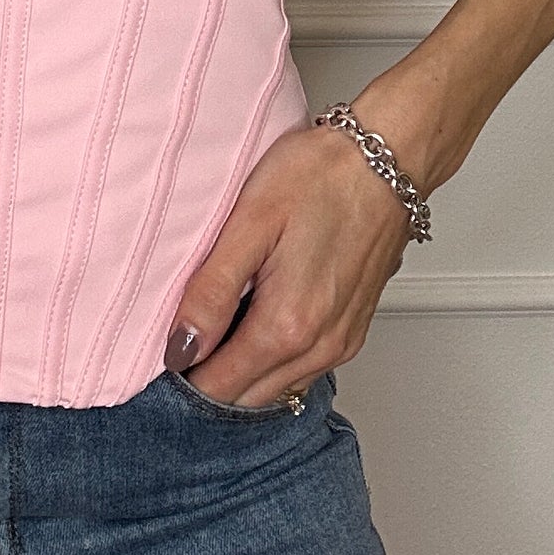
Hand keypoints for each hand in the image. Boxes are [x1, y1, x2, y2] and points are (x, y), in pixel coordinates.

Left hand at [161, 103, 424, 408]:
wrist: (388, 157)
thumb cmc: (321, 175)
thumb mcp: (250, 221)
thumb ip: (213, 290)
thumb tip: (180, 346)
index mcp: (288, 325)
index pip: (219, 388)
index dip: (184, 373)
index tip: (166, 343)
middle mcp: (320, 347)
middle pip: (246, 397)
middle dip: (211, 376)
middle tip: (186, 329)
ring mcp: (342, 343)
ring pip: (276, 388)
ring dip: (242, 369)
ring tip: (221, 317)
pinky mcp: (353, 330)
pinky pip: (302, 369)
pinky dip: (273, 358)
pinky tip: (258, 314)